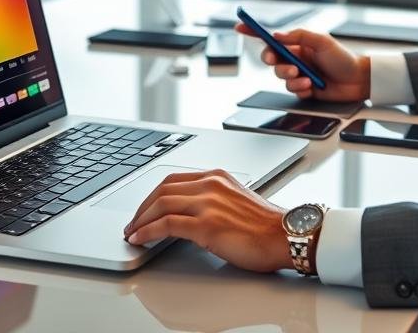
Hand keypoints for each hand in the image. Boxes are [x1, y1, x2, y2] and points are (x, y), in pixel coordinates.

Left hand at [124, 169, 291, 272]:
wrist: (285, 236)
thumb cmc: (265, 226)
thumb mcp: (234, 201)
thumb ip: (212, 201)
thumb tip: (187, 215)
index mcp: (216, 177)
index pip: (173, 180)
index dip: (152, 196)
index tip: (143, 210)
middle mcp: (210, 185)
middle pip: (162, 190)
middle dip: (141, 208)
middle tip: (132, 223)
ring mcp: (208, 204)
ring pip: (161, 205)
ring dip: (140, 220)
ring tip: (132, 233)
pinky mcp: (207, 225)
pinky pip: (167, 225)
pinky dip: (148, 231)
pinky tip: (140, 239)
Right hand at [235, 25, 369, 102]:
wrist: (358, 80)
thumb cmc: (343, 58)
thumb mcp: (322, 40)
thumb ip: (299, 36)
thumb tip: (277, 35)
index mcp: (298, 43)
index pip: (271, 37)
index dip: (253, 31)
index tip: (239, 27)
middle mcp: (296, 58)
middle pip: (271, 58)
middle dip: (273, 60)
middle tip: (281, 62)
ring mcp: (299, 74)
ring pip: (280, 76)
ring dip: (289, 76)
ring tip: (305, 77)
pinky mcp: (304, 89)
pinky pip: (292, 89)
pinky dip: (300, 88)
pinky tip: (312, 86)